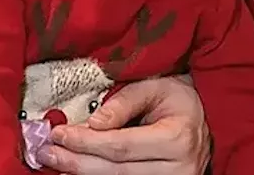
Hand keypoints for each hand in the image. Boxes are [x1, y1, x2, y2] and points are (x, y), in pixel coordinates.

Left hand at [43, 76, 210, 174]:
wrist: (206, 119)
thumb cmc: (179, 98)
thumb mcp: (155, 86)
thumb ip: (124, 102)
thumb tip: (92, 123)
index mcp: (177, 138)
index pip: (121, 146)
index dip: (86, 142)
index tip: (58, 134)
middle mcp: (179, 168)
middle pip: (116, 171)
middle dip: (77, 162)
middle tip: (46, 153)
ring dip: (83, 174)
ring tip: (56, 164)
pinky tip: (78, 173)